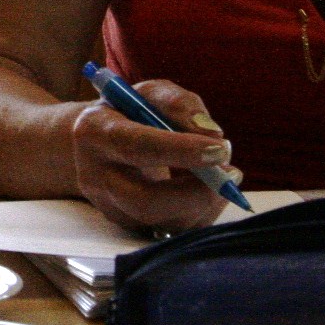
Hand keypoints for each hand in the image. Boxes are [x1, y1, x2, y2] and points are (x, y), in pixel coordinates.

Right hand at [70, 78, 234, 230]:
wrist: (98, 145)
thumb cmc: (130, 112)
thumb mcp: (150, 94)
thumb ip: (180, 104)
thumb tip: (213, 134)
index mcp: (95, 132)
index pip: (135, 146)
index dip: (179, 150)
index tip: (219, 149)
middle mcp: (96, 175)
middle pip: (144, 200)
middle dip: (195, 192)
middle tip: (229, 172)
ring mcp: (110, 208)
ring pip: (163, 222)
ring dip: (205, 201)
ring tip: (224, 174)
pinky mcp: (129, 226)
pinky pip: (173, 231)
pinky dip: (203, 211)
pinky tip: (211, 189)